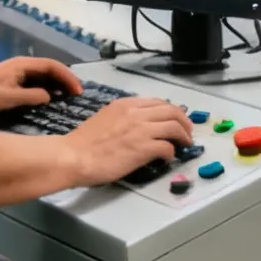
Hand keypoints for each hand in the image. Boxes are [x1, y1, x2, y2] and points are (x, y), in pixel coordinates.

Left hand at [0, 57, 80, 116]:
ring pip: (44, 76)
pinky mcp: (12, 82)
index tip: (78, 91)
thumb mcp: (9, 97)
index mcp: (23, 65)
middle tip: (77, 96)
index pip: (52, 66)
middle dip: (65, 80)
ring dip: (57, 85)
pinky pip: (35, 83)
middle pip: (50, 69)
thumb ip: (32, 96)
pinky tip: (50, 100)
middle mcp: (22, 66)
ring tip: (68, 98)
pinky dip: (46, 90)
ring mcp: (17, 73)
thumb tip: (49, 97)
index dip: (68, 77)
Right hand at [58, 97, 191, 188]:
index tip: (176, 120)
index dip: (172, 111)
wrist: (73, 156)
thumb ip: (124, 117)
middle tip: (187, 132)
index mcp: (126, 104)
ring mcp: (141, 129)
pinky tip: (167, 158)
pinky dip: (171, 152)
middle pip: (173, 111)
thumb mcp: (106, 118)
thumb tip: (139, 124)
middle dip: (184, 121)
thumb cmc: (84, 142)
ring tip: (184, 144)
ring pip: (174, 126)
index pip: (159, 102)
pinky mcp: (144, 148)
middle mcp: (137, 113)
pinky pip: (168, 147)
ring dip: (183, 136)